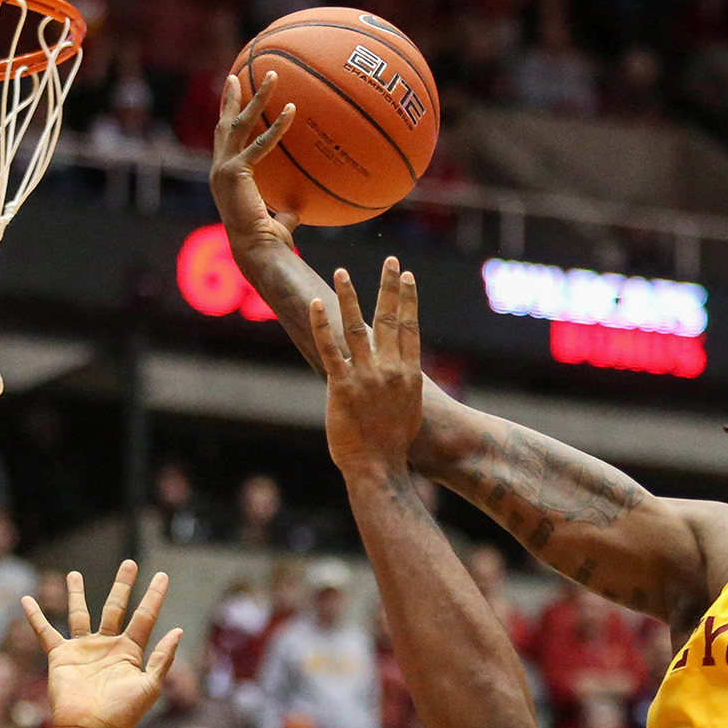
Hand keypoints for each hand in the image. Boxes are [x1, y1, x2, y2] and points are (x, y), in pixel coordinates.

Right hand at [21, 563, 183, 727]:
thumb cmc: (123, 714)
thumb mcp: (150, 686)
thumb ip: (163, 658)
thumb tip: (178, 630)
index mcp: (130, 651)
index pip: (145, 616)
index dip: (154, 596)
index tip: (162, 576)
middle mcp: (107, 646)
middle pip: (116, 607)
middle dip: (122, 585)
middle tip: (129, 562)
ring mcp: (83, 649)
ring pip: (80, 614)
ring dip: (77, 594)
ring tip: (74, 573)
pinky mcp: (60, 656)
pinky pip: (45, 632)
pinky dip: (35, 616)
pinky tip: (27, 599)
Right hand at [209, 72, 299, 248]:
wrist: (257, 251)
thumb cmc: (267, 241)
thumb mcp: (276, 220)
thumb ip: (285, 210)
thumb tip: (298, 210)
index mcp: (225, 176)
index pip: (224, 139)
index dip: (226, 115)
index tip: (231, 94)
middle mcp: (219, 169)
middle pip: (224, 124)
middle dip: (231, 97)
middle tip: (236, 74)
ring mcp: (223, 169)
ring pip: (239, 124)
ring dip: (256, 97)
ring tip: (272, 75)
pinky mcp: (234, 172)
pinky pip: (260, 143)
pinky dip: (277, 126)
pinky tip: (292, 109)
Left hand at [310, 258, 422, 477]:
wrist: (377, 466)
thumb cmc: (394, 443)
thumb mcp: (408, 408)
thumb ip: (404, 383)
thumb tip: (402, 369)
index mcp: (409, 374)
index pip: (410, 327)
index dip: (409, 300)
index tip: (408, 277)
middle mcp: (390, 370)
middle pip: (390, 319)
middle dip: (390, 287)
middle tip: (391, 261)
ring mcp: (365, 376)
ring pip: (357, 328)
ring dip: (350, 296)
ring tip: (342, 272)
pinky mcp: (341, 386)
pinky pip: (330, 349)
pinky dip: (322, 325)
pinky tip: (317, 305)